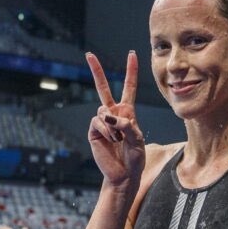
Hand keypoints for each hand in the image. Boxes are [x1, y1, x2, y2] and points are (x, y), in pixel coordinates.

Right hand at [86, 51, 145, 190]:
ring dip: (114, 126)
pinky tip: (112, 141)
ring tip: (119, 140)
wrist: (124, 174)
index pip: (128, 87)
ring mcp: (102, 122)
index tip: (131, 54)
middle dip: (96, 71)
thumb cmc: (135, 157)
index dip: (130, 71)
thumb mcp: (138, 139)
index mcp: (128, 112)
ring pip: (103, 110)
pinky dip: (107, 131)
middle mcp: (113, 113)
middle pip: (103, 88)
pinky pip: (98, 122)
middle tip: (89, 54)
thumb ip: (127, 125)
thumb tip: (109, 116)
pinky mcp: (94, 131)